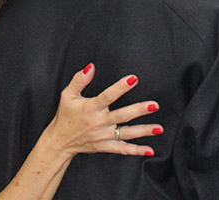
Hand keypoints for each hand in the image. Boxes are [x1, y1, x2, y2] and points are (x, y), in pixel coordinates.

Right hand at [45, 64, 161, 158]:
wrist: (60, 141)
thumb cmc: (65, 115)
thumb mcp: (68, 94)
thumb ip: (79, 79)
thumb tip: (91, 67)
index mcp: (91, 108)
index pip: (107, 96)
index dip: (120, 87)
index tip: (133, 79)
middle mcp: (99, 122)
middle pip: (122, 116)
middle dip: (139, 110)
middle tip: (154, 105)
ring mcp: (103, 136)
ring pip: (126, 133)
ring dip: (143, 131)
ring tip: (159, 128)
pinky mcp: (105, 146)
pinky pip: (122, 149)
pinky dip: (136, 150)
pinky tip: (150, 150)